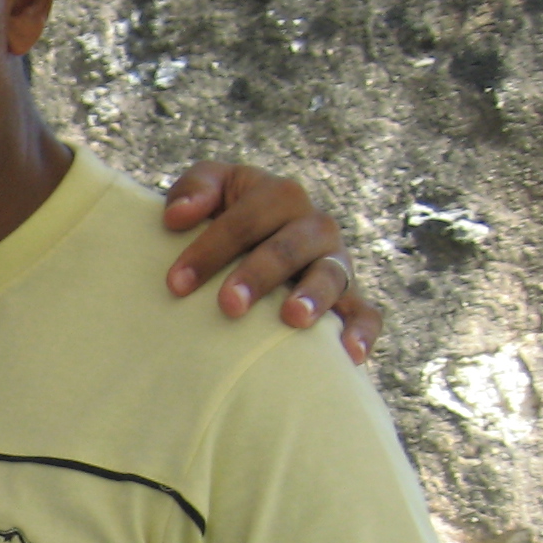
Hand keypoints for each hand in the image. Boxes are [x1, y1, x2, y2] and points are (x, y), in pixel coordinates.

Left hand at [160, 162, 381, 361]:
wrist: (251, 243)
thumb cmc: (221, 216)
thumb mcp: (210, 189)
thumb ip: (194, 187)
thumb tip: (177, 216)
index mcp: (279, 196)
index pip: (248, 218)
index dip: (213, 248)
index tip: (177, 283)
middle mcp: (313, 227)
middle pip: (291, 246)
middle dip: (259, 274)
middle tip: (228, 305)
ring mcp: (334, 262)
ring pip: (332, 274)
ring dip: (313, 296)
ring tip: (293, 319)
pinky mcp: (349, 297)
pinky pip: (365, 313)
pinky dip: (361, 331)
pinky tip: (348, 354)